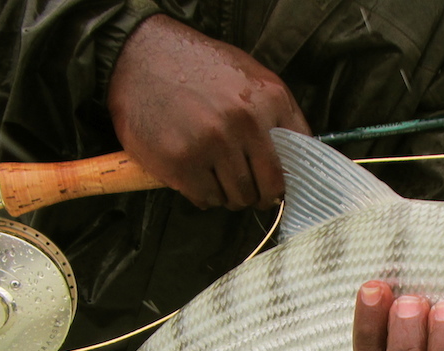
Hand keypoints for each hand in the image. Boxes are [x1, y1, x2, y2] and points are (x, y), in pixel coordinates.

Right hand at [106, 14, 309, 209]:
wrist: (142, 57)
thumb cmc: (200, 68)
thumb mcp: (252, 76)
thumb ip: (279, 113)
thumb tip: (300, 157)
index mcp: (268, 100)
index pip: (300, 157)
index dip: (292, 178)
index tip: (284, 186)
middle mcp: (243, 122)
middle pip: (269, 187)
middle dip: (262, 196)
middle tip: (252, 193)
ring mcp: (211, 144)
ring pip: (238, 198)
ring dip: (230, 196)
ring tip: (218, 176)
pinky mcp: (181, 162)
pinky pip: (206, 199)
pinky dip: (204, 195)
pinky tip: (197, 176)